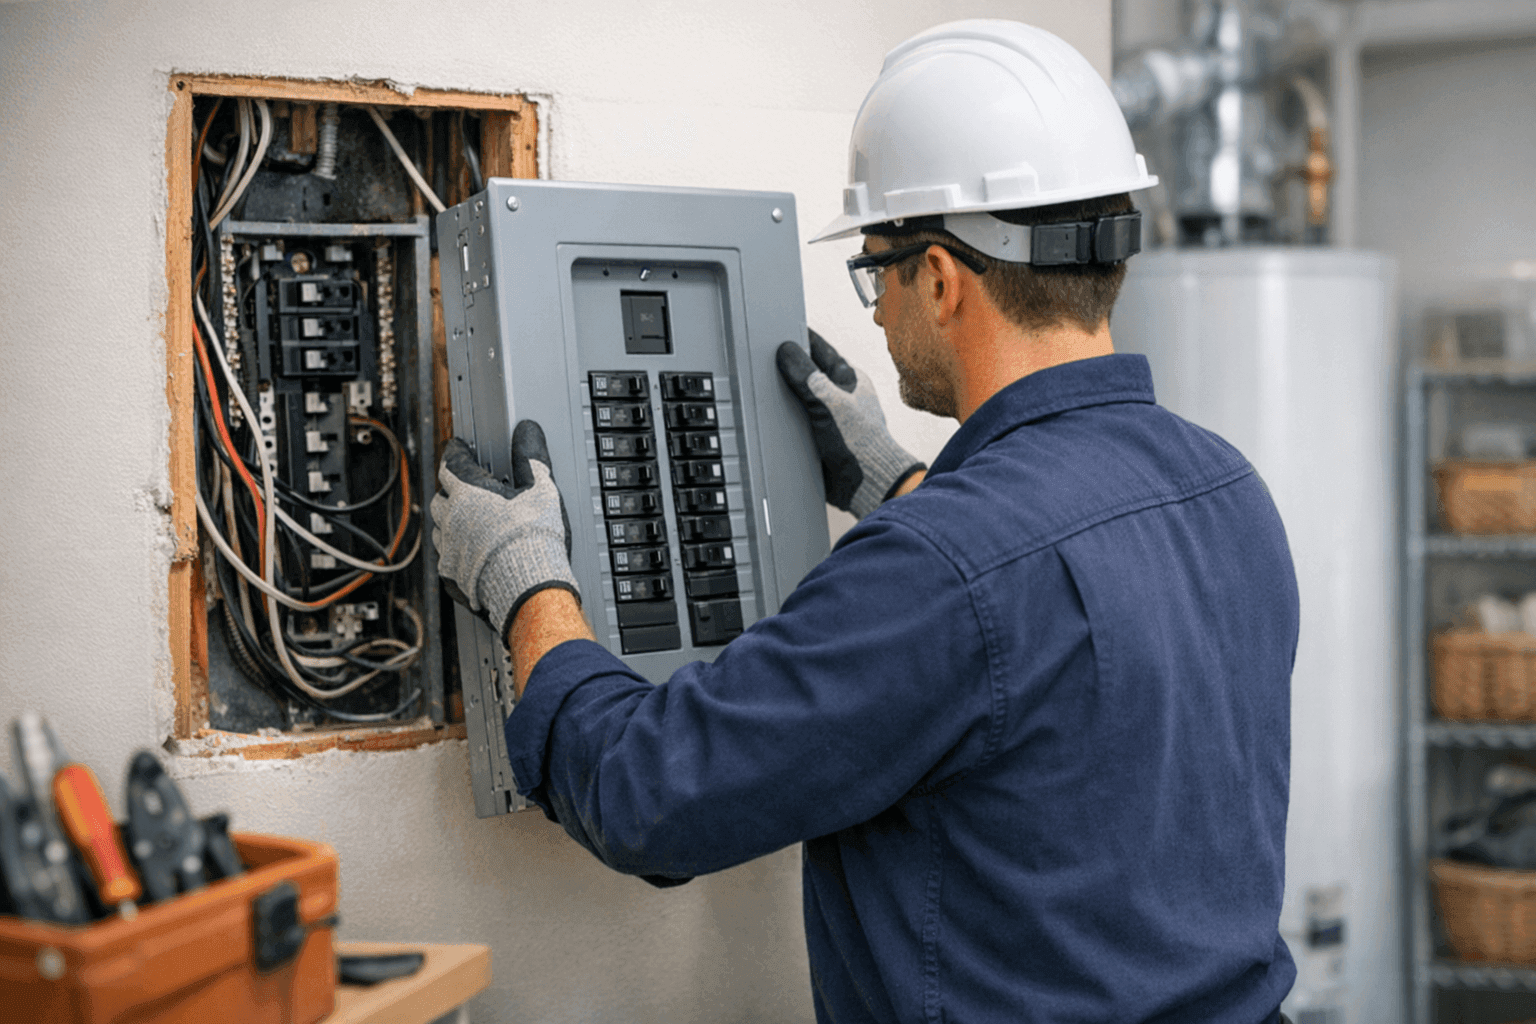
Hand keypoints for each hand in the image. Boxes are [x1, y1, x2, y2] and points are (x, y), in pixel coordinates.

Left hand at [431, 421, 578, 641]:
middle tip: (464, 486)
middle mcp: (451, 520)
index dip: (454, 453)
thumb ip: (531, 457)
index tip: (456, 448)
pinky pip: (446, 560)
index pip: (451, 464)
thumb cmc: (534, 539)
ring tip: (467, 522)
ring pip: (439, 529)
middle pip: (440, 497)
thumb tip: (527, 431)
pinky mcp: (452, 577)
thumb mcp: (541, 490)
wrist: (529, 589)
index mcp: (468, 493)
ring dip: (450, 522)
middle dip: (450, 489)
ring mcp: (448, 550)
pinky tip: (470, 555)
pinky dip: (455, 553)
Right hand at [776, 330, 924, 518]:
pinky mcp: (819, 437)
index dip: (799, 339)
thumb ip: (807, 377)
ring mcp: (829, 416)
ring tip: (761, 385)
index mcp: (849, 378)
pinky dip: (783, 420)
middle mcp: (839, 395)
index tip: (778, 333)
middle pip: (806, 373)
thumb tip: (787, 351)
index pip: (819, 349)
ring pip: (799, 398)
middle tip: (762, 358)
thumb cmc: (862, 442)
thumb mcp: (830, 402)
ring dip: (783, 396)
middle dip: (786, 368)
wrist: (866, 484)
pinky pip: (796, 422)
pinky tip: (769, 418)